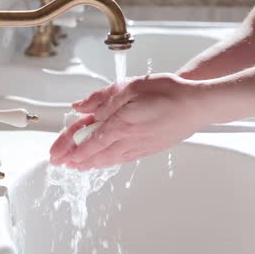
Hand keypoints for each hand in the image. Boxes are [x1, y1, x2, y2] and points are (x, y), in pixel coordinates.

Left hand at [49, 73, 206, 169]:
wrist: (197, 106)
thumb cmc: (168, 93)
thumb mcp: (130, 87)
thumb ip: (103, 99)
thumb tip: (81, 107)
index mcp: (120, 125)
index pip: (87, 141)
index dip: (69, 148)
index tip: (57, 154)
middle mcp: (128, 141)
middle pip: (95, 154)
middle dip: (75, 159)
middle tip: (61, 163)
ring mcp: (140, 147)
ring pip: (109, 159)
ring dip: (91, 164)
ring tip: (78, 166)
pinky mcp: (150, 148)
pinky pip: (123, 159)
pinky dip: (108, 162)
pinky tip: (106, 161)